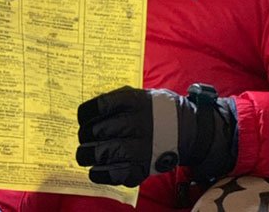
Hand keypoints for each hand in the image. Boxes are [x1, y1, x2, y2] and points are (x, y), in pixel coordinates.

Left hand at [76, 85, 236, 186]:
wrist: (186, 128)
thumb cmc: (154, 110)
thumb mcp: (139, 95)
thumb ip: (116, 100)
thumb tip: (88, 111)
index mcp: (135, 102)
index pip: (100, 106)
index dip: (85, 113)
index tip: (82, 117)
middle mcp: (137, 123)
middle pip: (98, 131)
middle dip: (84, 135)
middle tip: (84, 137)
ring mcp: (140, 147)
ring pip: (103, 153)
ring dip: (87, 155)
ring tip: (84, 154)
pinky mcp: (142, 167)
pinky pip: (114, 174)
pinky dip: (99, 174)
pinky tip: (95, 169)